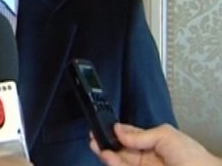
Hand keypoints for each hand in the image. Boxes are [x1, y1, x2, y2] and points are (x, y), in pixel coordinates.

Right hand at [89, 123, 221, 165]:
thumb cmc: (194, 158)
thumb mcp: (166, 135)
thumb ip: (140, 134)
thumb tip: (118, 129)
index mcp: (155, 144)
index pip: (130, 137)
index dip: (115, 131)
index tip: (103, 126)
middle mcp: (148, 158)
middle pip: (122, 150)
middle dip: (106, 142)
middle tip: (94, 136)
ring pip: (120, 162)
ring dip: (107, 154)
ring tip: (96, 144)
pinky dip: (114, 163)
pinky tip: (107, 156)